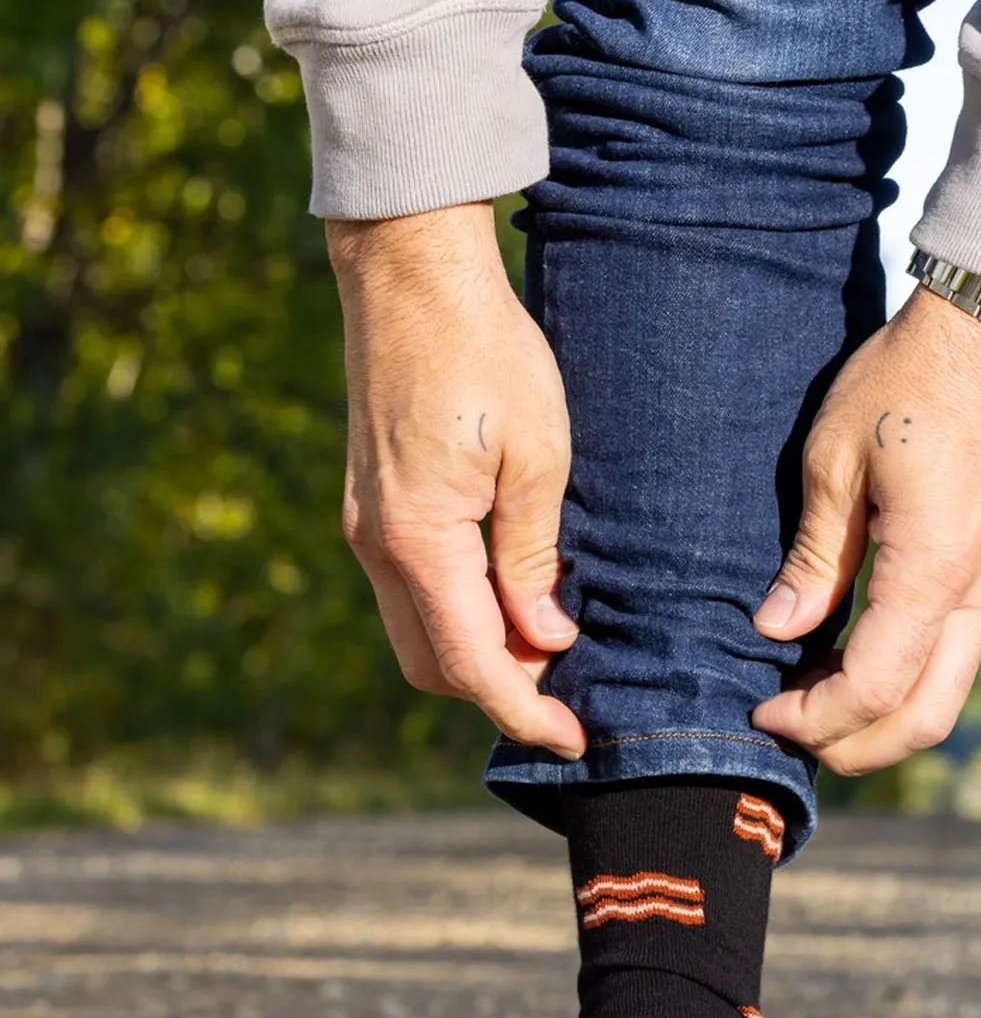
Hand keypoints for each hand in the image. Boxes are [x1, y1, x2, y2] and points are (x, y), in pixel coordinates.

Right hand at [328, 203, 586, 758]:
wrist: (413, 276)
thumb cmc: (488, 355)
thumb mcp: (539, 458)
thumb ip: (534, 560)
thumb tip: (544, 640)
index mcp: (418, 541)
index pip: (471, 664)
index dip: (524, 712)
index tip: (576, 741)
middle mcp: (378, 545)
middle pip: (434, 665)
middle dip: (500, 694)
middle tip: (573, 697)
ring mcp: (368, 526)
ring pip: (419, 632)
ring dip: (480, 657)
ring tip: (554, 654)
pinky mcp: (376, 505)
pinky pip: (415, 591)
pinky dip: (462, 618)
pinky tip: (517, 605)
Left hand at [751, 289, 980, 774]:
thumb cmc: (907, 381)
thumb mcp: (835, 461)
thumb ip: (813, 558)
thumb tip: (778, 629)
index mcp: (933, 568)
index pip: (873, 685)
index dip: (815, 716)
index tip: (762, 709)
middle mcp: (977, 590)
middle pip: (923, 717)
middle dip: (853, 745)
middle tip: (789, 731)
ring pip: (945, 695)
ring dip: (880, 718)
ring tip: (813, 700)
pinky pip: (954, 655)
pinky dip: (903, 680)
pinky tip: (851, 658)